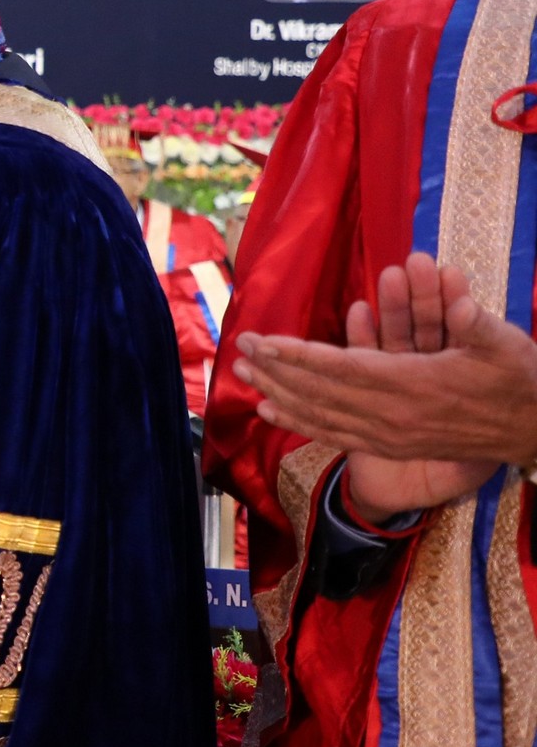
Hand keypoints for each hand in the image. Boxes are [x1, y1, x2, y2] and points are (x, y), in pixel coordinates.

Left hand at [233, 252, 536, 523]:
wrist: (534, 430)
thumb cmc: (518, 379)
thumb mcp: (504, 346)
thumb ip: (477, 323)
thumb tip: (461, 300)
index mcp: (414, 385)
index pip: (341, 368)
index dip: (297, 355)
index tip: (261, 340)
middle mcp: (393, 415)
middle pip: (320, 392)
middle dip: (277, 370)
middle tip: (239, 350)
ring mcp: (390, 435)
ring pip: (322, 415)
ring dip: (280, 394)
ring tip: (245, 378)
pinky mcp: (392, 446)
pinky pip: (335, 434)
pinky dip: (301, 421)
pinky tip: (274, 411)